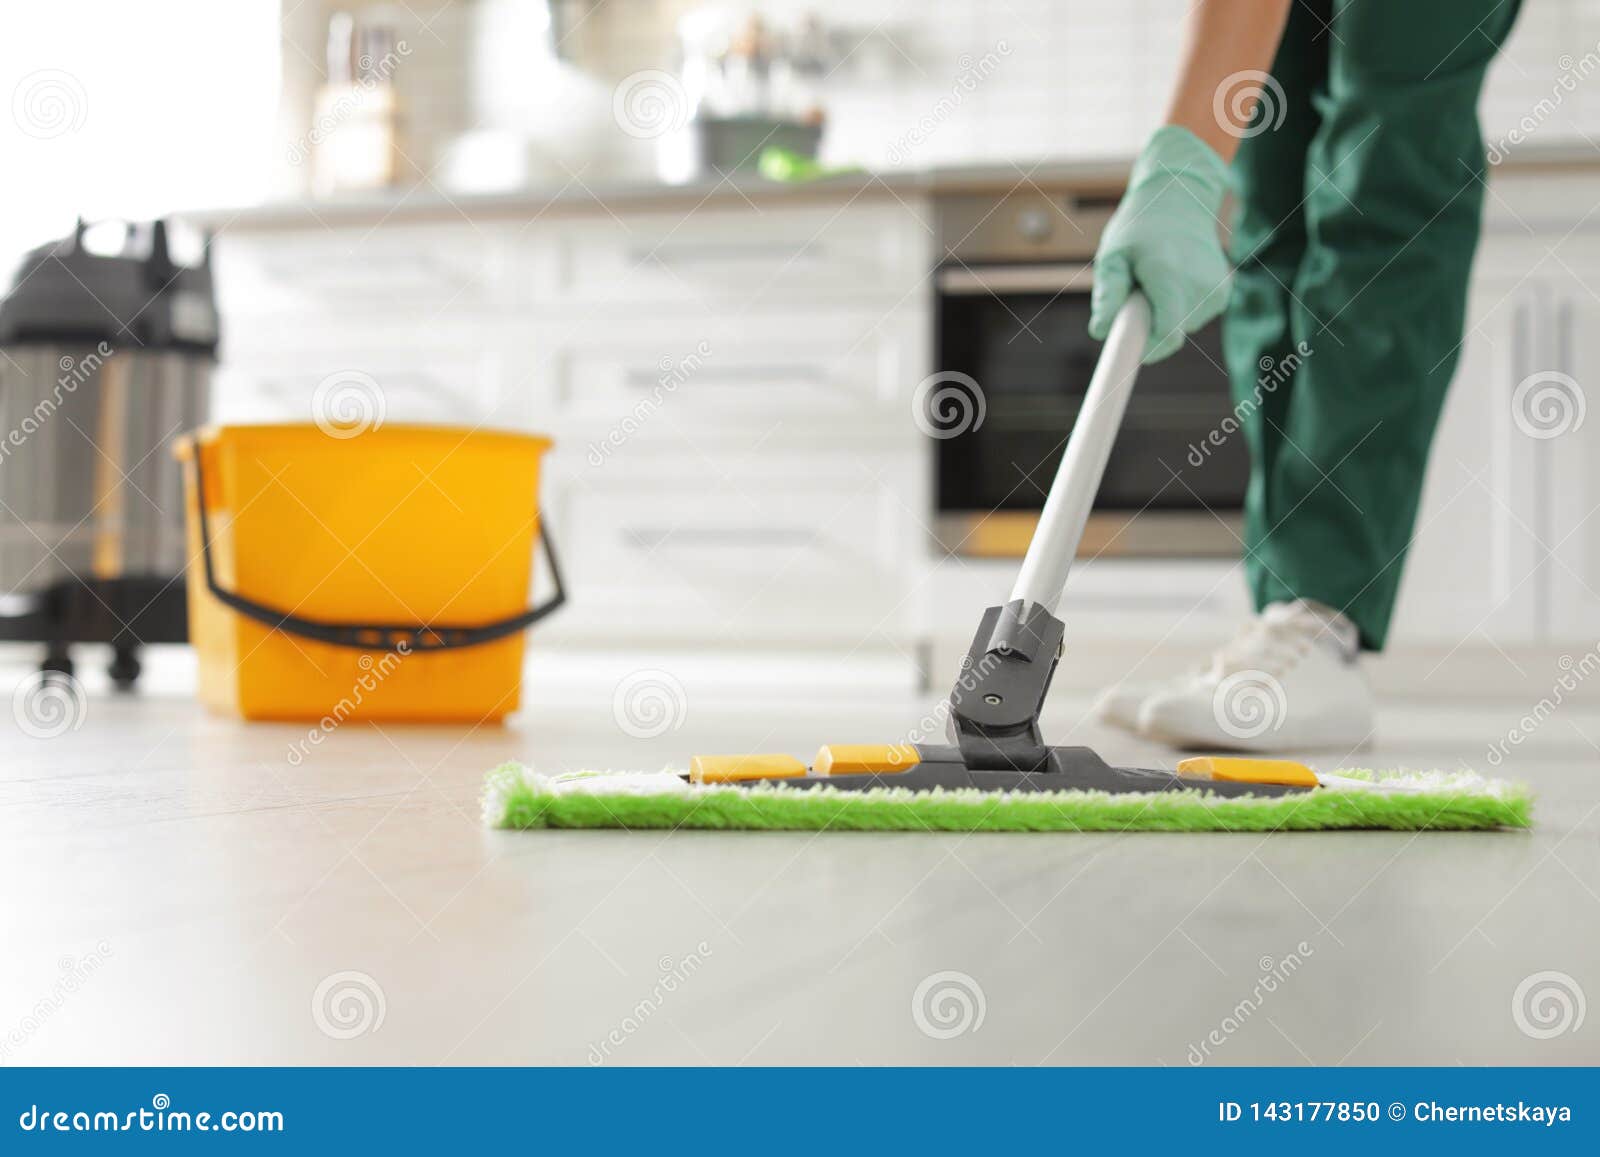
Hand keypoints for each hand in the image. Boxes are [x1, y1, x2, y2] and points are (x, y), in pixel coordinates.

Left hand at [1089, 126, 1232, 362]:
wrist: (1180, 197)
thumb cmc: (1139, 227)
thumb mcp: (1113, 254)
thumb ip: (1108, 293)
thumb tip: (1100, 331)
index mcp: (1172, 277)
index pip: (1166, 336)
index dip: (1146, 354)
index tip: (1126, 369)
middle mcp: (1202, 286)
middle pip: (1170, 337)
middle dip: (1147, 329)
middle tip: (1134, 297)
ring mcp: (1217, 292)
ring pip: (1179, 329)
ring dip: (1161, 315)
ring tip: (1155, 278)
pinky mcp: (1223, 296)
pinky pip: (1191, 319)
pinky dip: (1177, 308)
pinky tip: (1174, 278)